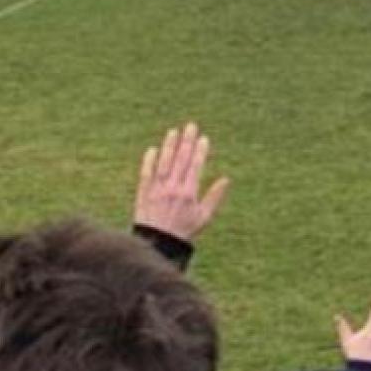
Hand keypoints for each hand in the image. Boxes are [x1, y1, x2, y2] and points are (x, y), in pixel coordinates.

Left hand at [133, 123, 230, 243]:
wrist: (158, 244)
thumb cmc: (184, 231)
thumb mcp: (204, 217)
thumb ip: (215, 197)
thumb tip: (226, 179)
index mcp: (189, 193)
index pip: (195, 166)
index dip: (200, 151)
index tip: (204, 138)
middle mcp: (172, 189)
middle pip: (180, 160)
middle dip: (187, 142)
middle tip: (190, 126)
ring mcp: (157, 190)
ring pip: (163, 163)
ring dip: (169, 146)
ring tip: (173, 131)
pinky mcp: (144, 194)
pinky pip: (146, 174)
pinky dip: (149, 161)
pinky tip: (153, 149)